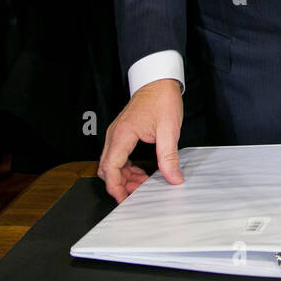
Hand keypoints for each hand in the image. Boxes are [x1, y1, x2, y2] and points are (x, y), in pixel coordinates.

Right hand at [98, 78, 183, 202]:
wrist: (158, 80)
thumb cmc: (161, 99)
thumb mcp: (169, 130)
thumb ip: (169, 156)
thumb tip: (173, 177)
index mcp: (122, 135)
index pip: (110, 168)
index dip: (116, 187)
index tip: (126, 200)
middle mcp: (114, 135)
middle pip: (107, 169)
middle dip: (120, 184)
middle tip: (138, 193)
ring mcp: (116, 134)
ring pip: (111, 164)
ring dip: (123, 176)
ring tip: (142, 183)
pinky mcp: (121, 133)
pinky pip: (117, 156)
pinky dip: (125, 167)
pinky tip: (140, 172)